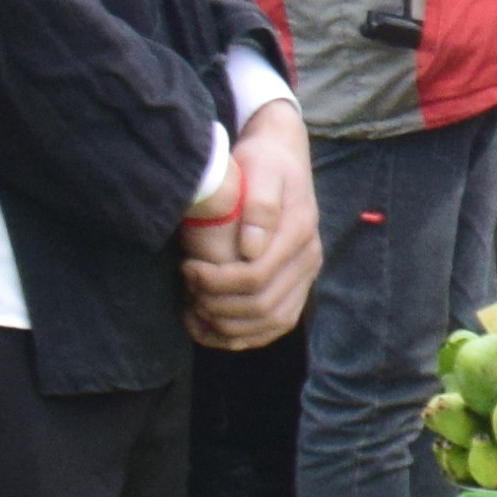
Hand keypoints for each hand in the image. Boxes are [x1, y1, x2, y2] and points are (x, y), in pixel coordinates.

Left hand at [182, 99, 315, 351]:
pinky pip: (275, 326)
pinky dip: (242, 336)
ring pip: (270, 323)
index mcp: (299, 233)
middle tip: (187, 286)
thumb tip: (250, 247)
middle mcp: (309, 259)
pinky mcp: (296, 286)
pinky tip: (211, 327)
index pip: (256, 277)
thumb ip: (260, 205)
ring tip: (194, 308)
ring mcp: (305, 276)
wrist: (281, 160)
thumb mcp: (260, 169)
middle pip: (262, 306)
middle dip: (216, 304)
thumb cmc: (263, 163)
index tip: (187, 267)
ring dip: (227, 326)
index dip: (215, 282)